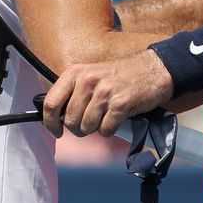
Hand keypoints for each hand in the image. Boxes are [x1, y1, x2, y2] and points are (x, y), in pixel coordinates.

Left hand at [41, 49, 173, 138]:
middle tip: (92, 123)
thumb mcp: (91, 75)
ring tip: (106, 115)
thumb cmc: (119, 77)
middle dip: (79, 128)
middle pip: (69, 120)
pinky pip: (105, 130)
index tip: (56, 132)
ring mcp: (104, 92)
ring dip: (96, 128)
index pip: (50, 102)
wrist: (153, 70)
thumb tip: (54, 118)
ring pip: (87, 127)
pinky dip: (110, 130)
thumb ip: (73, 93)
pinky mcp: (120, 104)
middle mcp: (87, 80)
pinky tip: (117, 118)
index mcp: (76, 72)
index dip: (50, 122)